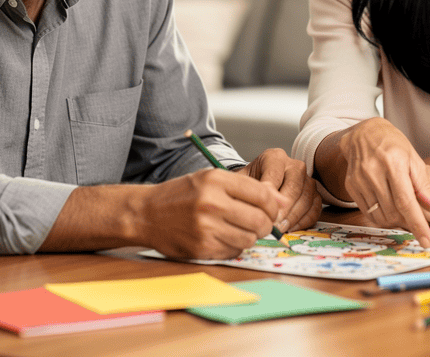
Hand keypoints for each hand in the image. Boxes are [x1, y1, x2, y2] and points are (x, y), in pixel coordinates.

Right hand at [140, 168, 283, 258]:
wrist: (146, 214)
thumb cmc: (182, 194)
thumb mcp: (211, 179)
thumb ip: (247, 187)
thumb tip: (282, 201)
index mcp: (216, 181)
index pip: (262, 195)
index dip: (273, 204)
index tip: (271, 208)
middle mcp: (211, 203)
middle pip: (260, 220)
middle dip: (266, 223)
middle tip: (259, 222)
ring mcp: (206, 228)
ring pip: (250, 238)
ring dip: (250, 235)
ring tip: (238, 227)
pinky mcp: (202, 248)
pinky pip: (234, 251)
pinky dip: (235, 245)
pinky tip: (223, 236)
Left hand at [240, 148, 321, 232]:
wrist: (260, 181)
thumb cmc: (251, 181)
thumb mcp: (242, 180)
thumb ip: (245, 189)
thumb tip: (251, 206)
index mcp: (275, 157)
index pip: (275, 175)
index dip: (270, 195)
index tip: (262, 211)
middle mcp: (294, 165)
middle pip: (294, 187)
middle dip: (283, 209)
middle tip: (272, 225)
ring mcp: (307, 179)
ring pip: (306, 199)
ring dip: (293, 217)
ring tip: (279, 229)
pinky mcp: (315, 194)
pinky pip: (314, 210)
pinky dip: (303, 222)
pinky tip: (289, 228)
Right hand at [335, 118, 429, 247]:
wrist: (364, 134)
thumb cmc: (393, 145)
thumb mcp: (414, 159)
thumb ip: (425, 185)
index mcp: (393, 163)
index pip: (406, 201)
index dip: (417, 224)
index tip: (426, 241)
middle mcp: (373, 172)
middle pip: (393, 211)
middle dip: (408, 222)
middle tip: (417, 223)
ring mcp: (359, 179)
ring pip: (380, 216)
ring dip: (395, 222)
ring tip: (403, 214)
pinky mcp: (351, 186)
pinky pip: (368, 212)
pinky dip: (382, 217)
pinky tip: (389, 208)